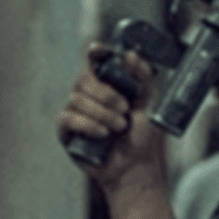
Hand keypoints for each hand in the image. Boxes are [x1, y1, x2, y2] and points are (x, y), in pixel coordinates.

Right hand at [57, 43, 165, 193]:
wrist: (138, 168)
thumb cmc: (145, 138)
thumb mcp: (152, 105)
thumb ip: (144, 78)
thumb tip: (130, 54)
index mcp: (109, 86)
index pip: (95, 62)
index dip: (95, 53)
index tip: (99, 51)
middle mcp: (90, 96)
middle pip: (83, 79)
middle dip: (106, 94)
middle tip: (126, 110)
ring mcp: (76, 113)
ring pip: (76, 98)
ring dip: (102, 113)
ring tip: (120, 128)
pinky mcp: (67, 131)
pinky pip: (67, 118)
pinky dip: (87, 124)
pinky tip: (103, 134)